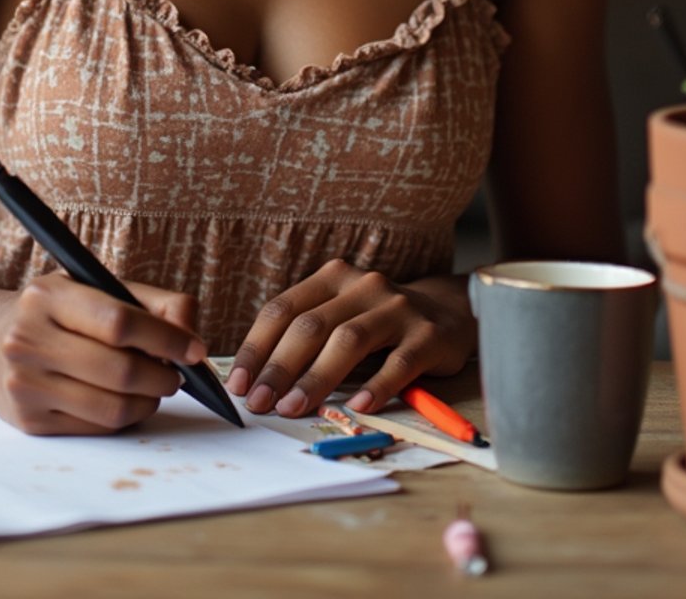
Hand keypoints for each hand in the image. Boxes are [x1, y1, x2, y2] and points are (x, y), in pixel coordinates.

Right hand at [0, 274, 205, 434]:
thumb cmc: (54, 310)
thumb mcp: (93, 286)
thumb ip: (149, 302)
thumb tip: (192, 333)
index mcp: (48, 296)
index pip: (119, 321)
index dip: (166, 338)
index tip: (194, 349)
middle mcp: (29, 339)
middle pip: (120, 370)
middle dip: (164, 376)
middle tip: (178, 373)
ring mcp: (25, 384)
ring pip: (112, 407)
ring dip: (149, 400)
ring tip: (157, 387)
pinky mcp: (29, 420)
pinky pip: (97, 428)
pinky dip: (125, 417)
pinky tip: (128, 400)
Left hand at [225, 262, 474, 416]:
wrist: (447, 312)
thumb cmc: (377, 322)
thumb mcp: (339, 316)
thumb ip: (305, 338)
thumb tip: (257, 382)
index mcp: (332, 277)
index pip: (283, 309)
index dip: (257, 347)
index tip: (238, 383)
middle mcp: (362, 285)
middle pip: (311, 325)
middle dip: (279, 367)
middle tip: (259, 403)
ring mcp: (397, 307)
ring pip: (349, 340)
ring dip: (316, 378)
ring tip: (293, 408)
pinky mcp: (428, 335)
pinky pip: (399, 362)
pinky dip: (377, 385)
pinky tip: (358, 406)